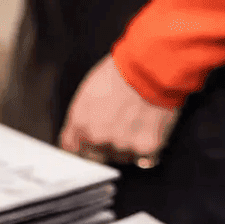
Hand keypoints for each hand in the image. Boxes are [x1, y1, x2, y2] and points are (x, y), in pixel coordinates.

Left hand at [60, 54, 178, 167]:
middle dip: (103, 149)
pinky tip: (149, 128)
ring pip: (121, 158)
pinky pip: (144, 158)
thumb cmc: (123, 71)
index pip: (71, 150)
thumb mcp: (88, 92)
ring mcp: (121, 145)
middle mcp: (97, 138)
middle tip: (118, 129)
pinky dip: (147, 147)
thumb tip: (78, 134)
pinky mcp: (144, 148)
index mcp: (80, 124)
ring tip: (136, 123)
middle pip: (95, 158)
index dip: (81, 147)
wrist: (153, 65)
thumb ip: (81, 118)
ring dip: (126, 147)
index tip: (87, 145)